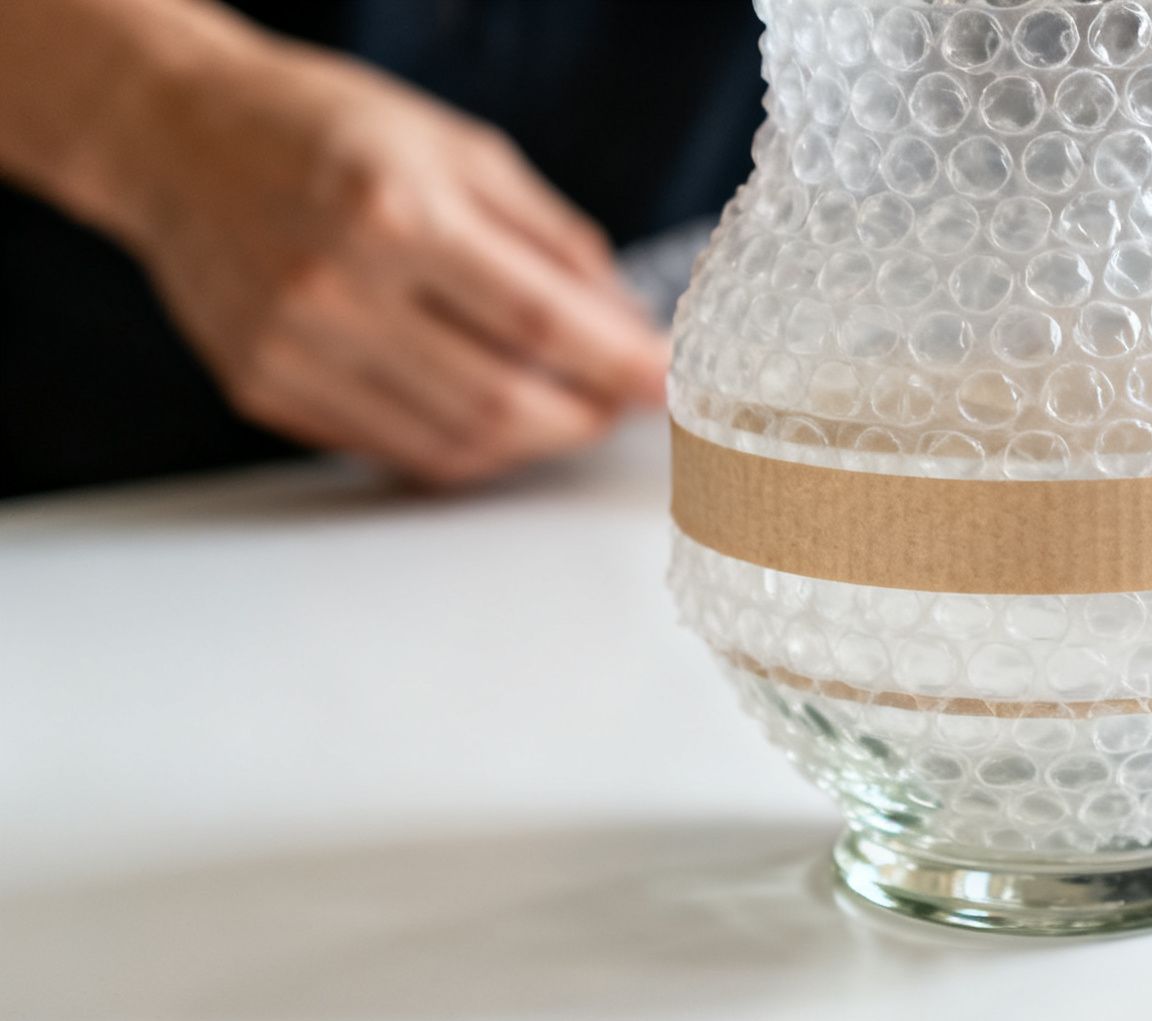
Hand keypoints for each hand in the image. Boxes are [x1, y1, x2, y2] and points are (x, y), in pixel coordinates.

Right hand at [107, 39, 668, 485]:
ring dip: (526, 442)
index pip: (539, 321)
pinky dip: (457, 446)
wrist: (177, 137)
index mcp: (395, 214)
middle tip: (615, 403)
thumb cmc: (327, 130)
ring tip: (559, 409)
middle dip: (581, 417)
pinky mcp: (262, 391)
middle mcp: (335, 290)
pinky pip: (390, 450)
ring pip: (449, 446)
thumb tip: (626, 325)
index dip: (617, 364)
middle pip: (500, 403)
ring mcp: (291, 351)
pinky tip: (484, 414)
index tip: (666, 381)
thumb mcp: (460, 149)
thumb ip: (552, 241)